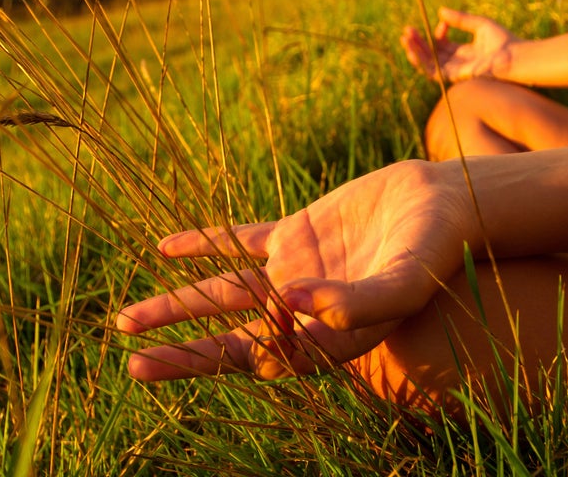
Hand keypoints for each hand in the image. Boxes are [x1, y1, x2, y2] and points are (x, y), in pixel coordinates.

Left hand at [117, 159, 477, 380]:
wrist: (439, 203)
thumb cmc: (432, 250)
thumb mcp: (403, 281)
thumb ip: (358, 302)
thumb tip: (293, 303)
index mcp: (327, 336)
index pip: (259, 360)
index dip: (210, 361)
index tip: (164, 359)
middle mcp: (302, 310)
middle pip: (231, 336)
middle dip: (182, 349)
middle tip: (131, 363)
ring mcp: (294, 271)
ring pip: (225, 292)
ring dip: (179, 303)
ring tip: (128, 321)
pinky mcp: (294, 234)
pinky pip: (239, 241)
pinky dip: (204, 243)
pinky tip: (167, 247)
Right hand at [401, 7, 520, 82]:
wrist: (513, 57)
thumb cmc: (503, 41)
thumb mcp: (480, 24)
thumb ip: (460, 19)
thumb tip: (440, 12)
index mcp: (465, 52)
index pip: (443, 44)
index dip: (438, 33)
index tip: (442, 22)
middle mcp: (458, 63)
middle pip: (432, 54)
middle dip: (418, 42)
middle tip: (407, 30)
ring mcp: (454, 71)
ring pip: (428, 63)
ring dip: (415, 51)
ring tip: (405, 38)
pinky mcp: (453, 76)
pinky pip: (431, 70)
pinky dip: (420, 60)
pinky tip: (413, 49)